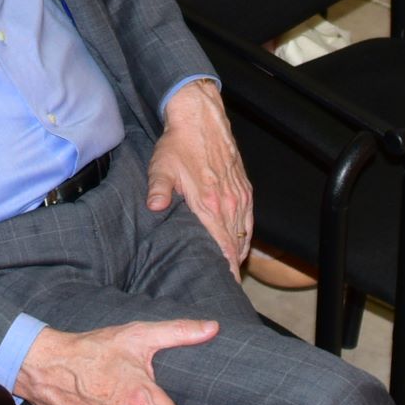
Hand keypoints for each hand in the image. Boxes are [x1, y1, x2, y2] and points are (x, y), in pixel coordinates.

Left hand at [145, 80, 252, 270]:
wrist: (201, 117)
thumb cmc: (179, 143)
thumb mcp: (162, 167)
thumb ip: (159, 190)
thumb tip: (154, 208)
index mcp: (209, 202)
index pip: (222, 244)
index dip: (226, 267)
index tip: (226, 285)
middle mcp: (228, 201)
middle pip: (235, 244)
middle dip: (232, 267)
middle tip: (227, 287)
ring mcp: (239, 194)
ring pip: (244, 233)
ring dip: (239, 252)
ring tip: (233, 272)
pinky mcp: (245, 186)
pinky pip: (250, 218)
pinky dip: (246, 234)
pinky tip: (240, 244)